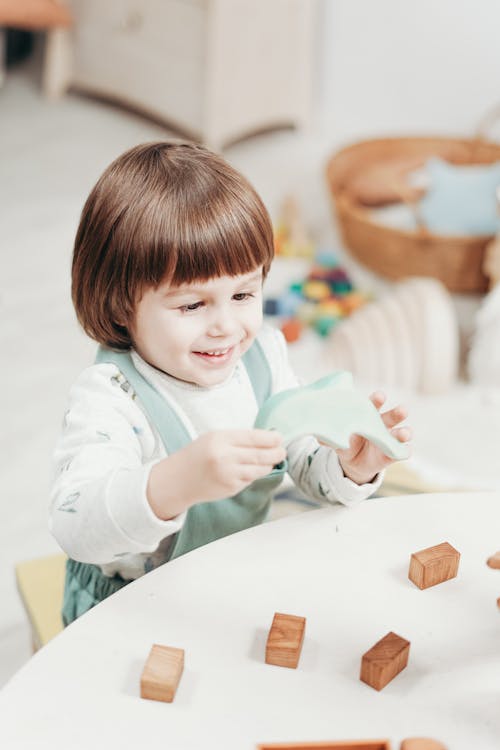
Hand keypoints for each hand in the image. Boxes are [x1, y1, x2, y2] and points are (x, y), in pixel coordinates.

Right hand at [147, 429, 286, 518]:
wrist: (178, 479)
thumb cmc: (198, 455)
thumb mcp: (214, 438)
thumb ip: (238, 439)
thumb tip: (267, 439)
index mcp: (220, 439)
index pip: (253, 437)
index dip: (270, 438)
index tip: (279, 438)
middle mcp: (224, 456)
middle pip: (260, 454)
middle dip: (276, 453)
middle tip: (283, 451)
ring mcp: (228, 474)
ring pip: (259, 469)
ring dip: (269, 465)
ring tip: (272, 461)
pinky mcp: (230, 488)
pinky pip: (250, 480)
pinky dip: (255, 475)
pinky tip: (253, 471)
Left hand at [336, 391, 410, 484]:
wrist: (354, 462)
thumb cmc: (347, 441)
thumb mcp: (338, 439)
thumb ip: (330, 437)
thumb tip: (318, 436)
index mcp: (368, 415)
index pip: (374, 404)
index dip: (378, 400)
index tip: (380, 396)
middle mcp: (382, 424)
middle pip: (392, 416)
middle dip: (397, 413)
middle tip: (402, 410)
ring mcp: (390, 438)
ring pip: (401, 432)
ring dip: (405, 432)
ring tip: (404, 433)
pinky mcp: (393, 453)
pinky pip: (403, 452)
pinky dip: (405, 451)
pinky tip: (406, 450)